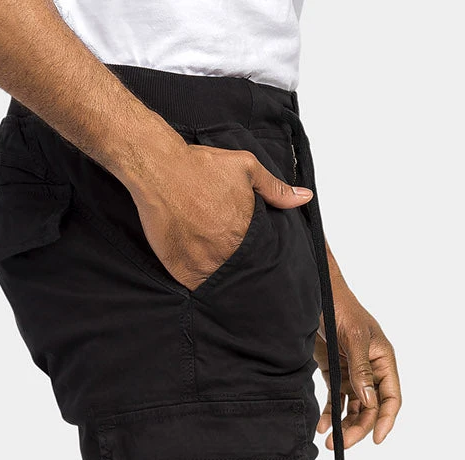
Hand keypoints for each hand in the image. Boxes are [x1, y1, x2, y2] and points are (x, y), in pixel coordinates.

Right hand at [126, 139, 311, 290]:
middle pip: (242, 272)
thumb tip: (304, 197)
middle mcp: (228, 251)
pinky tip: (202, 276)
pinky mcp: (183, 271)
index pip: (262, 255)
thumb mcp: (246, 168)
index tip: (253, 255)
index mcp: (247, 231)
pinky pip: (198, 289)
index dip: (258, 257)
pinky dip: (201, 286)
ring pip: (222, 284)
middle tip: (234, 263)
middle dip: (242, 269)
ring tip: (219, 270)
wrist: (160, 169)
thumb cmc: (201, 166)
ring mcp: (205, 264)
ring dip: (223, 280)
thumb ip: (275, 189)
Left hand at [315, 271, 401, 448]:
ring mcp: (353, 373)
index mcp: (383, 360)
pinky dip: (329, 415)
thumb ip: (361, 369)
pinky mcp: (335, 373)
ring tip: (329, 442)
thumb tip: (369, 400)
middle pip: (369, 408)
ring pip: (353, 408)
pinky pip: (335, 400)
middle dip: (358, 428)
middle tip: (340, 444)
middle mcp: (371, 370)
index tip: (376, 440)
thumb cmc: (340, 309)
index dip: (385, 420)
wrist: (316, 295)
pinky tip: (321, 427)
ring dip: (343, 426)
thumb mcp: (353, 337)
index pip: (391, 398)